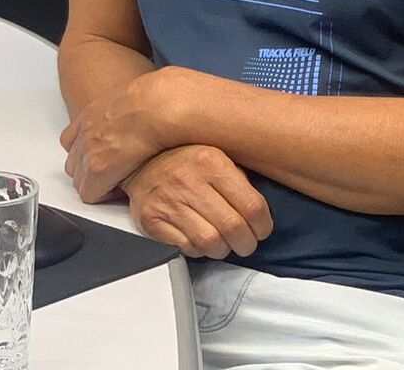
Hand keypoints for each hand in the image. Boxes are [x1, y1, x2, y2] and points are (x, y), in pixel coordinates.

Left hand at [61, 73, 170, 201]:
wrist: (156, 106)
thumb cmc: (155, 100)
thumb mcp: (134, 97)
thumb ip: (125, 111)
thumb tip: (137, 117)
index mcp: (92, 114)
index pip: (71, 140)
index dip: (87, 154)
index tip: (104, 158)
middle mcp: (85, 132)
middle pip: (74, 162)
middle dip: (89, 172)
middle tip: (112, 174)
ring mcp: (88, 150)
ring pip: (79, 180)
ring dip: (95, 184)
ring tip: (118, 183)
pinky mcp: (98, 168)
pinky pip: (89, 193)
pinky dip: (102, 194)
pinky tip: (121, 190)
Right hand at [123, 145, 272, 258]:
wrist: (139, 161)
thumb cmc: (185, 160)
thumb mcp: (216, 154)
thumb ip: (238, 178)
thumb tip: (261, 212)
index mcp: (211, 161)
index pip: (252, 205)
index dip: (263, 225)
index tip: (262, 229)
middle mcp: (190, 180)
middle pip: (233, 228)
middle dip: (246, 243)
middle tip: (246, 242)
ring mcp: (169, 201)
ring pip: (211, 243)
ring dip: (223, 249)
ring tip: (223, 242)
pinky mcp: (152, 220)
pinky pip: (187, 248)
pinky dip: (199, 250)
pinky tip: (200, 238)